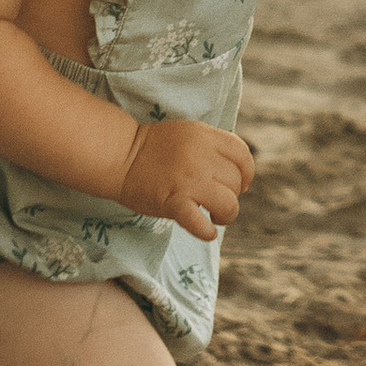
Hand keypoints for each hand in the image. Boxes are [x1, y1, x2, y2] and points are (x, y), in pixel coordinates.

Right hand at [116, 116, 254, 239]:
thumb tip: (237, 172)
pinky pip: (202, 224)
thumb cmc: (152, 148)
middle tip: (216, 200)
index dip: (246, 173)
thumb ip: (211, 147)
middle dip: (231, 194)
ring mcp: (188, 180)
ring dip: (225, 215)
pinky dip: (208, 232)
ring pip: (228, 204)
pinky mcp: (174, 202)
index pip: (243, 155)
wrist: (118, 156)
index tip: (240, 185)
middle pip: (236, 182)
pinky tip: (206, 231)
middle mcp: (201, 156)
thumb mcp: (188, 134)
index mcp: (205, 136)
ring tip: (214, 216)